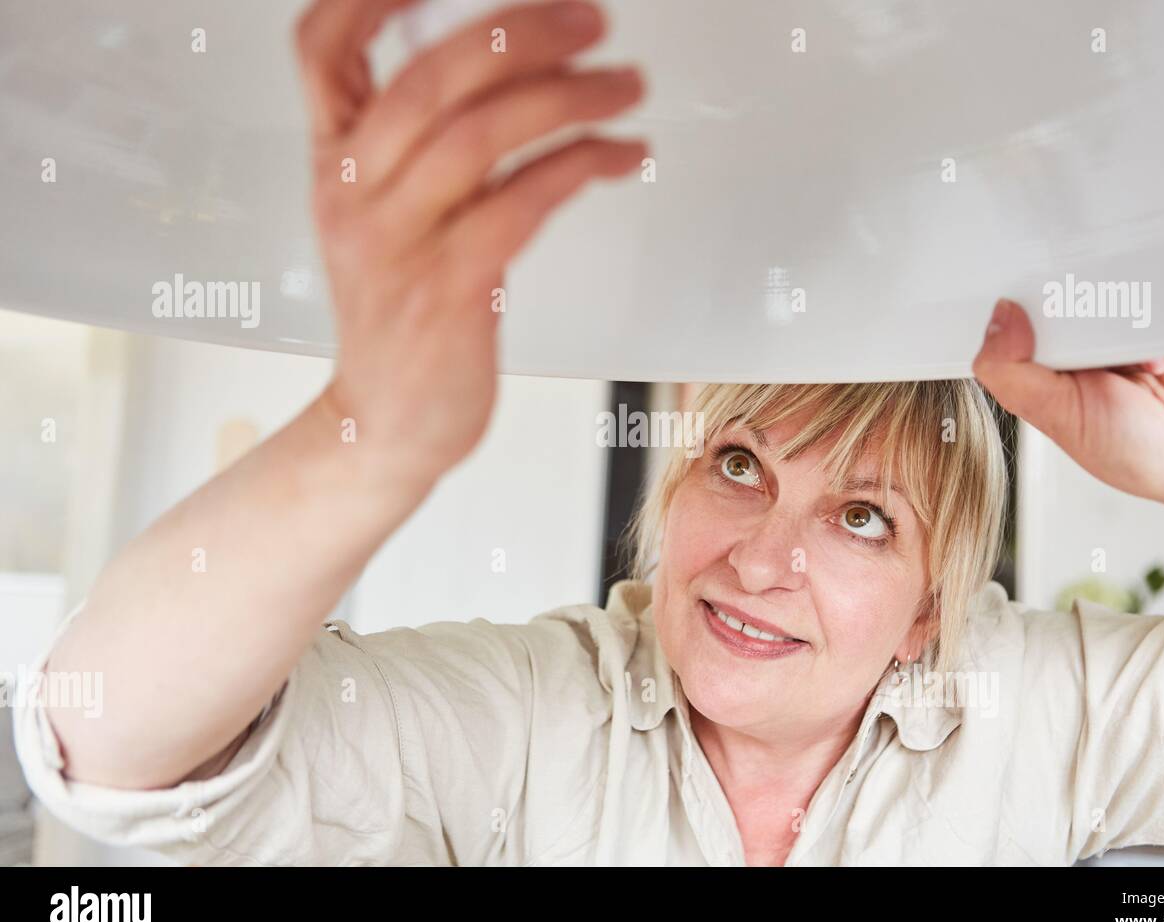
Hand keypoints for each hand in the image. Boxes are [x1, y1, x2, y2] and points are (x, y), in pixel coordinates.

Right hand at [298, 0, 645, 483]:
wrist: (386, 422)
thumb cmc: (400, 318)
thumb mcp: (383, 221)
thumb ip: (422, 150)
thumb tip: (513, 78)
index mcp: (334, 164)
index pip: (320, 50)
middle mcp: (354, 193)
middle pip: (428, 78)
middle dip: (520, 33)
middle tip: (591, 20)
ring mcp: (397, 242)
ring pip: (481, 135)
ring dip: (569, 98)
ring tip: (626, 87)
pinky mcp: (449, 290)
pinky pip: (522, 202)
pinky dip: (582, 165)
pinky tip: (621, 155)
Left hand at [973, 298, 1163, 587]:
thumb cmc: (1140, 453)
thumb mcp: (1059, 418)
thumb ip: (1014, 374)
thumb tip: (998, 321)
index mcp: (1044, 372)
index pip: (1012, 325)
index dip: (1017, 316)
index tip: (1030, 314)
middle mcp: (1080, 350)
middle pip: (1058, 301)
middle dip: (1075, 318)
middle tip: (1091, 345)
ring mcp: (1122, 333)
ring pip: (1103, 295)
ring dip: (1119, 326)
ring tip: (1134, 367)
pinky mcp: (1162, 319)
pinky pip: (1151, 296)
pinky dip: (1156, 324)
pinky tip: (1161, 362)